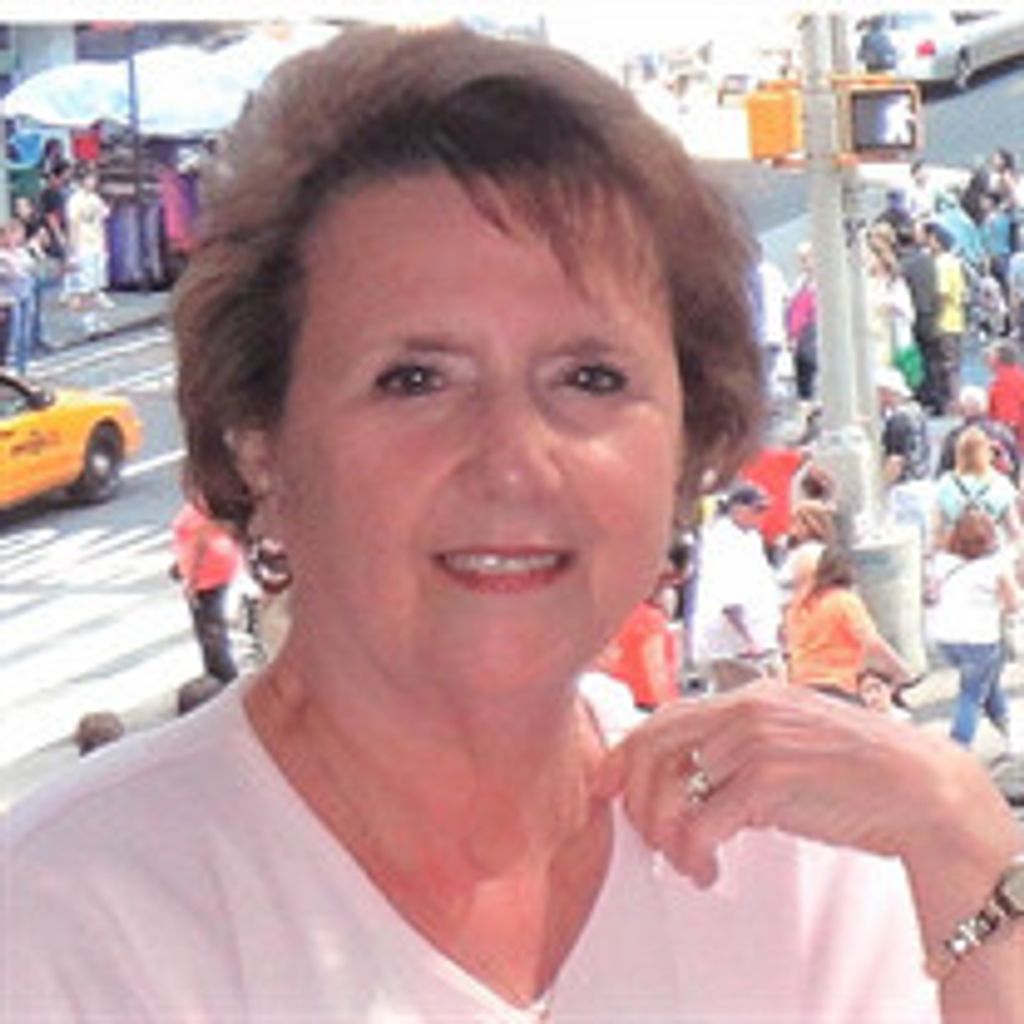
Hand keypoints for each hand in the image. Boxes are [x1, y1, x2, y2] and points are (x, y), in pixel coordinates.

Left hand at [594, 682, 1003, 889]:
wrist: (917, 788)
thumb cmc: (855, 769)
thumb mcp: (788, 738)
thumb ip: (738, 748)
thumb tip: (690, 779)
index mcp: (747, 696)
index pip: (665, 717)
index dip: (626, 753)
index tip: (606, 784)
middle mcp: (744, 711)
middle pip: (654, 747)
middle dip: (635, 797)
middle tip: (645, 836)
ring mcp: (754, 742)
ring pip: (670, 789)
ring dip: (665, 836)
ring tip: (685, 862)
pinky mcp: (767, 781)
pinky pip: (700, 823)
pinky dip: (692, 855)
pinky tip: (707, 871)